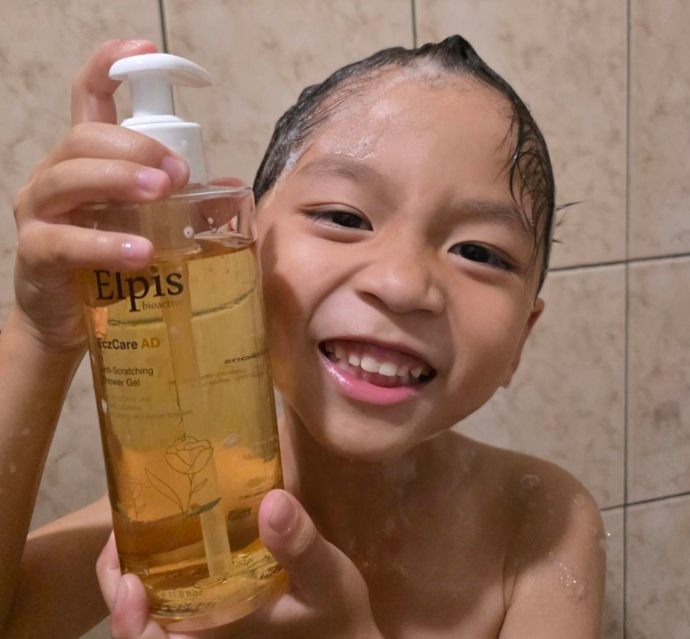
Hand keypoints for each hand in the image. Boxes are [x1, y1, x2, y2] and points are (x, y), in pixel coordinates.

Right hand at [11, 39, 188, 351]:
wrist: (70, 322)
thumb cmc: (112, 265)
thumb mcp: (151, 226)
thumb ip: (187, 206)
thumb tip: (232, 190)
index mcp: (88, 162)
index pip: (90, 98)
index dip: (111, 65)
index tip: (146, 50)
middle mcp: (58, 176)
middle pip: (86, 136)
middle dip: (136, 145)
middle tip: (180, 173)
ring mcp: (41, 212)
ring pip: (69, 176)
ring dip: (120, 178)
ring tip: (163, 192)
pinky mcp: (37, 254)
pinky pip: (65, 241)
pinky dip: (105, 243)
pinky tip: (142, 251)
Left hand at [98, 490, 383, 638]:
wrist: (345, 632)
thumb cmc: (334, 617)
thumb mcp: (326, 582)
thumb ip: (300, 549)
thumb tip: (273, 501)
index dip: (125, 616)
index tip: (128, 576)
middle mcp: (200, 634)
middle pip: (136, 618)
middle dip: (121, 576)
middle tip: (130, 522)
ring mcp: (206, 620)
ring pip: (152, 600)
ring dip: (139, 564)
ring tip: (146, 515)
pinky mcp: (218, 603)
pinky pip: (175, 588)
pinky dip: (164, 561)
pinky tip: (178, 526)